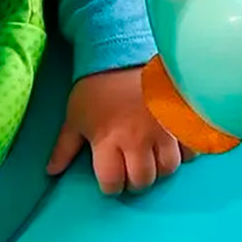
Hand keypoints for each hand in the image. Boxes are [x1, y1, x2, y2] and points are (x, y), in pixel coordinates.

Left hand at [47, 66, 184, 194]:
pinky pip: (190, 150)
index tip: (110, 179)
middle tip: (130, 171)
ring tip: (149, 160)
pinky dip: (183, 153)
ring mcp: (163, 130)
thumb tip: (50, 171)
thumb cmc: (95, 88)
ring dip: (158, 170)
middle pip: (143, 180)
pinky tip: (170, 146)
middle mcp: (137, 139)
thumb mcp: (74, 118)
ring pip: (168, 169)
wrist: (124, 54)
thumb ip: (64, 148)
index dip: (110, 186)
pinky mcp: (182, 119)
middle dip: (135, 182)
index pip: (113, 182)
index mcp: (108, 141)